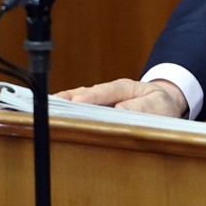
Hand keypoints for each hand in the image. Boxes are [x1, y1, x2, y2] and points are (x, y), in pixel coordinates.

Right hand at [54, 78, 187, 117]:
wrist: (163, 101)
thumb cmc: (160, 104)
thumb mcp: (158, 105)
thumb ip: (141, 108)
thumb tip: (119, 111)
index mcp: (125, 88)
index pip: (106, 91)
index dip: (91, 97)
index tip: (77, 102)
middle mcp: (109, 91)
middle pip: (85, 94)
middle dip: (68, 100)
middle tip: (49, 107)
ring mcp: (100, 99)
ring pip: (78, 100)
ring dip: (62, 105)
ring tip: (42, 112)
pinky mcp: (96, 107)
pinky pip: (78, 108)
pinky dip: (65, 111)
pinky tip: (50, 117)